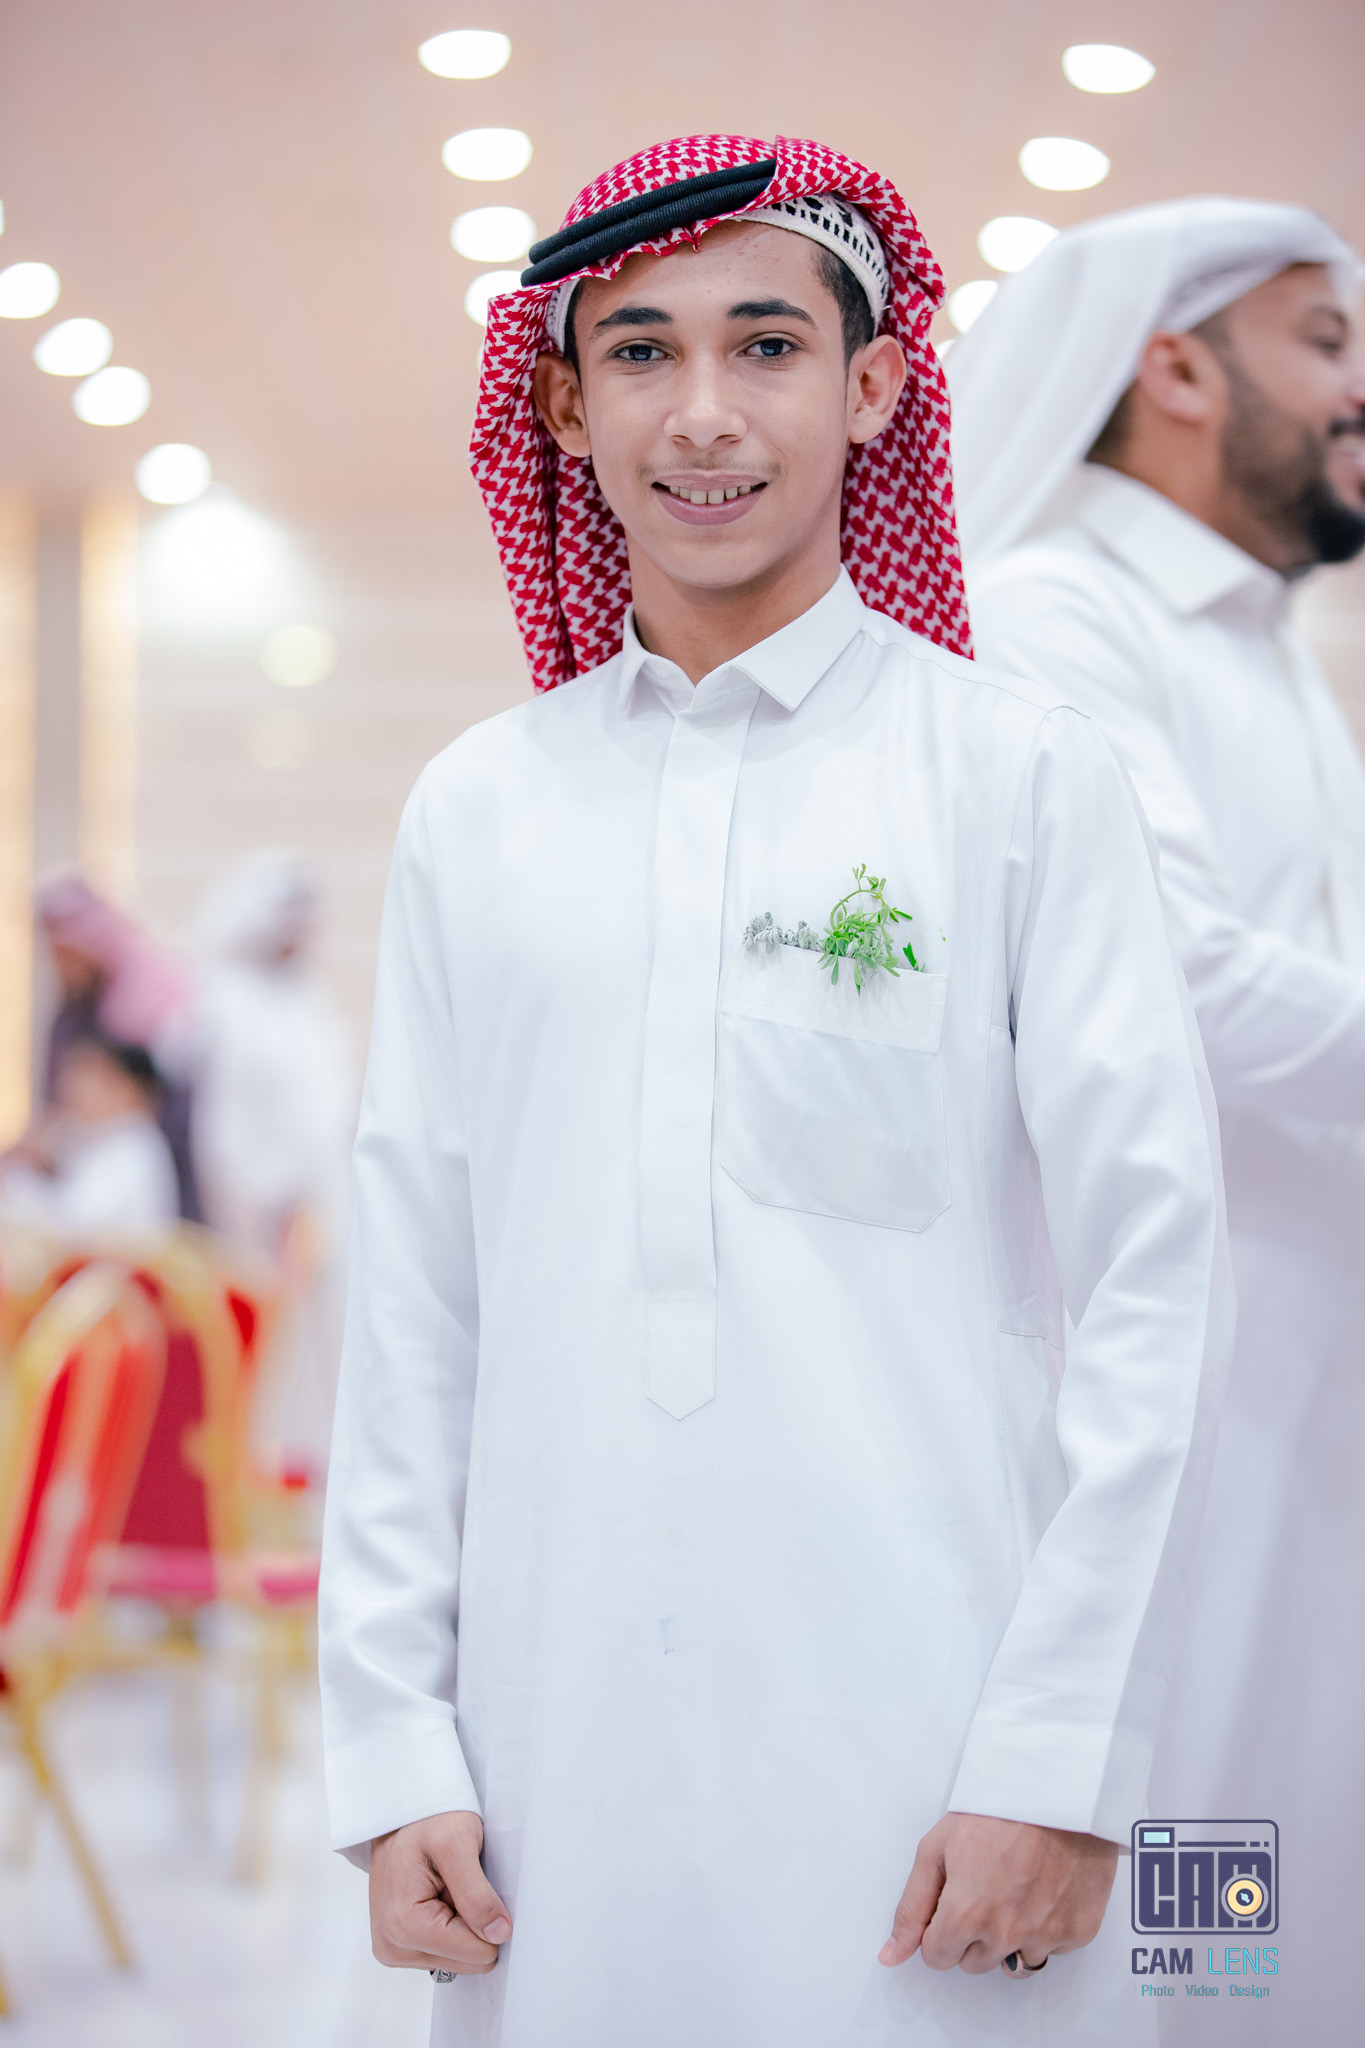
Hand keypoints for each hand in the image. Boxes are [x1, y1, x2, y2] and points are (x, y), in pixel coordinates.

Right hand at [370, 1810, 512, 1974]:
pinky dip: (451, 1922)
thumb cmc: (427, 1818)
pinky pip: (445, 1951)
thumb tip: (499, 1935)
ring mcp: (394, 1949)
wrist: (402, 1810)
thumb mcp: (458, 1843)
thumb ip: (478, 1894)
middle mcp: (392, 1945)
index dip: (487, 1917)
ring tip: (446, 1884)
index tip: (473, 1883)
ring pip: (458, 1958)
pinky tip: (440, 1894)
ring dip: (461, 1920)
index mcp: (404, 1925)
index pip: (476, 1954)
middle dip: (472, 1920)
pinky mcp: (400, 1946)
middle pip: (467, 1961)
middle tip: (458, 1882)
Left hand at [878, 1811, 1117, 1975]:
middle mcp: (1005, 1934)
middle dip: (972, 1934)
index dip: (938, 1929)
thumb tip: (892, 1955)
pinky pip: (1053, 1950)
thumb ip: (912, 1907)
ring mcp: (1045, 1936)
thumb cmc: (997, 1811)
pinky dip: (1046, 1926)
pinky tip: (1044, 1889)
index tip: (951, 1902)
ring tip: (1016, 1888)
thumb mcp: (936, 1848)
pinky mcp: (1078, 1931)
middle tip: (984, 1887)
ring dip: (1010, 1936)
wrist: (1056, 1790)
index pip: (937, 1957)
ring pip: (1014, 1962)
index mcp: (966, 1915)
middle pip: (974, 1963)